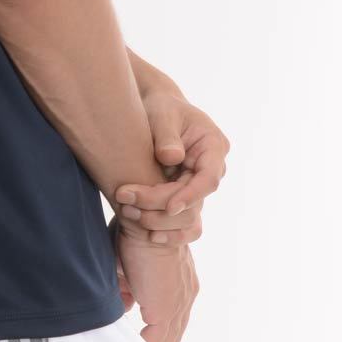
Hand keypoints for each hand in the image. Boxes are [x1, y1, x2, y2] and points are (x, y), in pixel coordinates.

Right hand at [110, 215, 198, 341]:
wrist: (142, 219)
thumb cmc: (135, 230)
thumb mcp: (130, 261)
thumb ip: (128, 285)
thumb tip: (124, 304)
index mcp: (182, 280)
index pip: (175, 316)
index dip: (156, 327)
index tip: (140, 332)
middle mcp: (186, 294)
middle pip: (174, 334)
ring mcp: (178, 304)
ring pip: (166, 341)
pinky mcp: (165, 308)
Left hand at [115, 89, 229, 244]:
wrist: (153, 111)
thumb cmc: (160, 107)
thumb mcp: (162, 114)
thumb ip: (167, 135)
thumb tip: (171, 158)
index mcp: (213, 147)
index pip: (209, 178)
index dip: (191, 195)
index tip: (169, 207)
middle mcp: (210, 169)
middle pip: (193, 200)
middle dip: (161, 206)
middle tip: (127, 203)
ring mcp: (198, 184)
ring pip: (188, 216)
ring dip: (159, 220)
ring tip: (128, 213)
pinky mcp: (185, 195)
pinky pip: (183, 222)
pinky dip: (167, 230)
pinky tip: (147, 234)